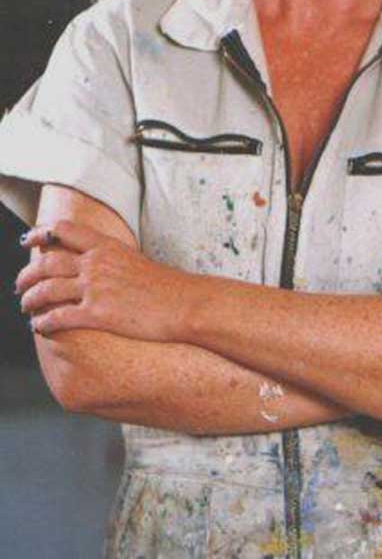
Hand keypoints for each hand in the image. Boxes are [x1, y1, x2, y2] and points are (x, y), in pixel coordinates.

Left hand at [15, 220, 190, 340]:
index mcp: (107, 247)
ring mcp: (95, 288)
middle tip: (20, 284)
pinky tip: (39, 327)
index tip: (29, 239)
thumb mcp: (134, 260)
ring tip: (26, 306)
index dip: (41, 233)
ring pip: (47, 290)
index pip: (64, 231)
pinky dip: (43, 322)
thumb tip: (95, 264)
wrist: (183, 303)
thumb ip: (111, 259)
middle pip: (47, 263)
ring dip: (30, 299)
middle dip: (27, 274)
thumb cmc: (165, 286)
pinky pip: (58, 317)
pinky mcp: (97, 314)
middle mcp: (96, 264)